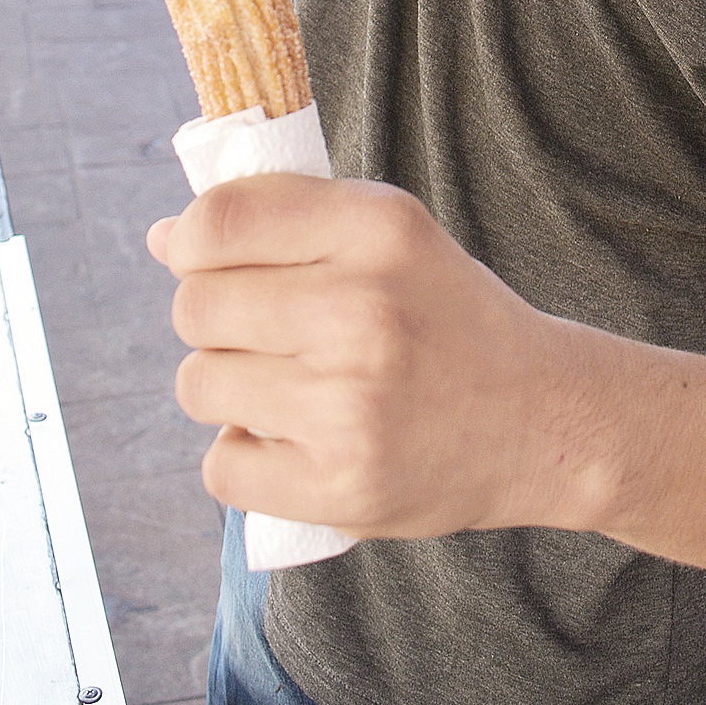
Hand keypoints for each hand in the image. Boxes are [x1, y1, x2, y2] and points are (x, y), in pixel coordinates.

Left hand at [148, 176, 608, 538]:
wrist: (543, 420)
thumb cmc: (447, 318)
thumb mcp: (390, 235)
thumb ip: (284, 218)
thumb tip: (162, 238)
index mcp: (377, 229)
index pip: (218, 221)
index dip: (190, 241)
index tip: (205, 260)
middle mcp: (363, 310)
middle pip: (195, 307)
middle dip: (214, 320)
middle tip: (268, 334)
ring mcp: (350, 404)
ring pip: (199, 387)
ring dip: (228, 391)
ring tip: (290, 388)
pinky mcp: (341, 486)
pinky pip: (222, 468)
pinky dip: (246, 460)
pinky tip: (296, 442)